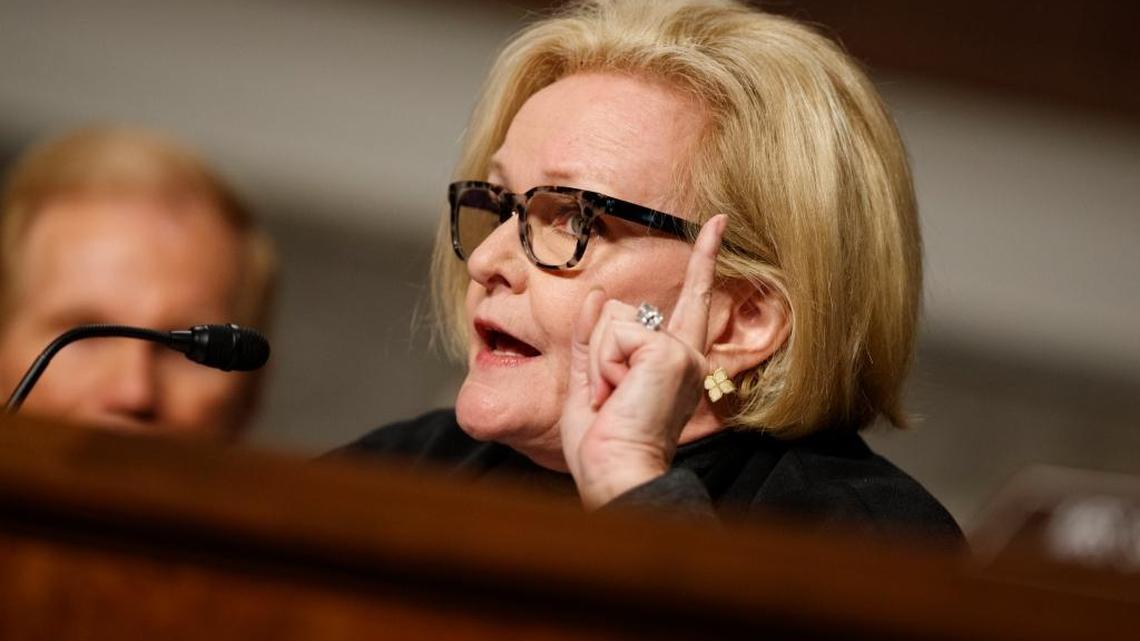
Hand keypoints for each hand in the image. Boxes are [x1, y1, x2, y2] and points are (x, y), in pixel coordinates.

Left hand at [561, 214, 726, 508]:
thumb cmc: (605, 443)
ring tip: (613, 398)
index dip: (705, 258)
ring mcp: (679, 351)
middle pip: (617, 313)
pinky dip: (602, 367)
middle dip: (595, 355)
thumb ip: (591, 340)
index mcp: (673, 360)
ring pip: (610, 322)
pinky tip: (618, 394)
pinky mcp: (666, 352)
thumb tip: (597, 295)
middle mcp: (685, 352)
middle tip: (609, 399)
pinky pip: (612, 336)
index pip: (690, 299)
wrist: (616, 472)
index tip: (718, 221)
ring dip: (597, 364)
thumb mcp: (588, 384)